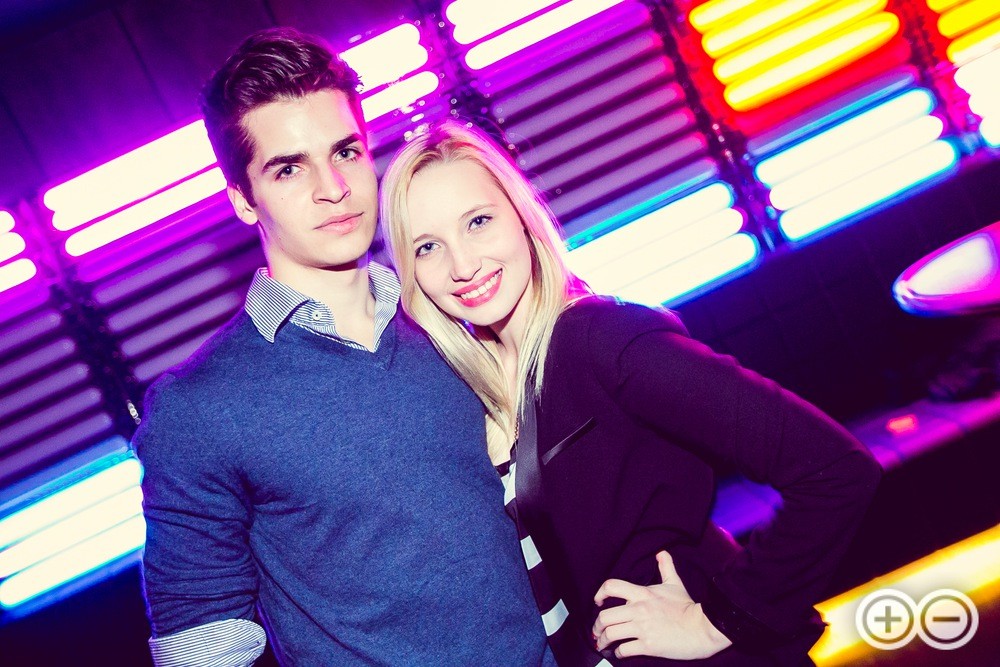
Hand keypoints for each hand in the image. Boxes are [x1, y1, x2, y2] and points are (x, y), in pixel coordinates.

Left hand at [592, 551, 732, 659]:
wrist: (703, 628)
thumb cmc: (688, 607)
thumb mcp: (675, 583)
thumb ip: (666, 567)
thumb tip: (662, 553)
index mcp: (642, 593)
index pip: (611, 586)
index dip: (599, 594)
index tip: (597, 602)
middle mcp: (639, 609)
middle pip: (605, 616)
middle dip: (596, 626)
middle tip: (597, 631)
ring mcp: (643, 628)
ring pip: (611, 634)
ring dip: (603, 641)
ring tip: (603, 644)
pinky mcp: (648, 646)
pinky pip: (624, 650)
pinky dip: (618, 653)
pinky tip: (619, 653)